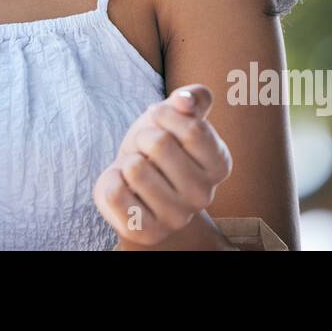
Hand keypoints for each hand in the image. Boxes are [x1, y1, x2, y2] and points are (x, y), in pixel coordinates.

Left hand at [92, 84, 232, 246]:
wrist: (134, 182)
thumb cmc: (158, 144)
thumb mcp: (176, 113)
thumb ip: (192, 98)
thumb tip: (185, 100)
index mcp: (219, 164)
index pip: (193, 128)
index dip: (165, 114)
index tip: (158, 118)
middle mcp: (203, 195)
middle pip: (159, 144)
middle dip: (143, 137)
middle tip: (146, 150)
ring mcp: (176, 217)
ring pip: (135, 168)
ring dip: (127, 161)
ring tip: (138, 170)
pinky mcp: (146, 232)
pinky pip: (114, 193)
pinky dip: (111, 181)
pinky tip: (125, 189)